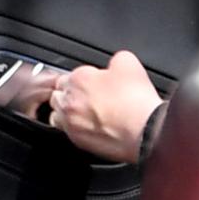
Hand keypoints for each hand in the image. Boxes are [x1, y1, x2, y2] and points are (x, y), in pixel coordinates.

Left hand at [47, 51, 162, 163]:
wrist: (142, 129)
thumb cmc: (135, 99)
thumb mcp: (129, 63)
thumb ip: (115, 59)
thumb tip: (113, 63)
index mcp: (79, 79)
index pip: (66, 76)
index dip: (79, 79)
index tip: (88, 82)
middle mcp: (69, 100)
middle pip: (57, 94)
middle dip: (68, 94)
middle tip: (85, 96)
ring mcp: (70, 122)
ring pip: (56, 114)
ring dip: (65, 111)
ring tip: (81, 112)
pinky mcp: (76, 140)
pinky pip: (65, 132)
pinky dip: (72, 128)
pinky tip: (86, 126)